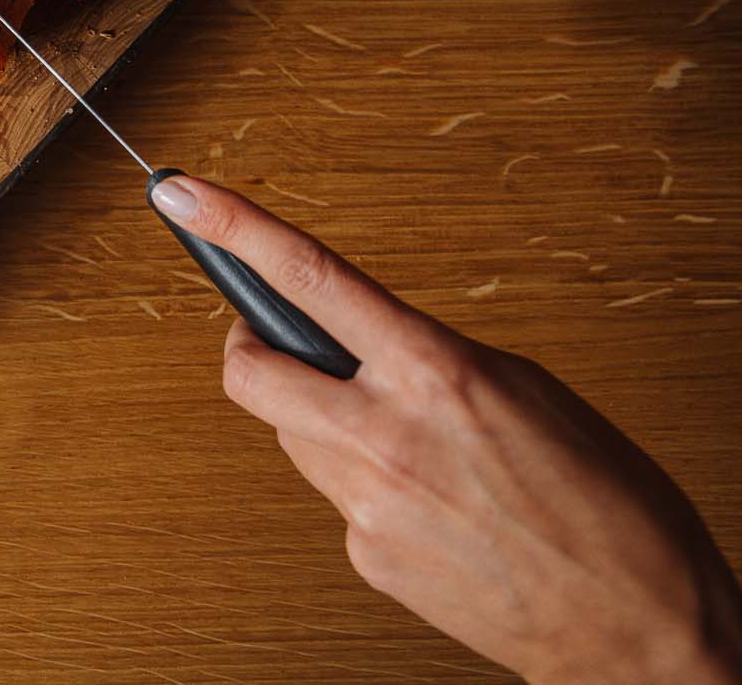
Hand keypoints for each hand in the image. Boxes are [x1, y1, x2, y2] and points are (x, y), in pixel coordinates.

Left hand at [150, 173, 741, 682]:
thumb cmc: (609, 507)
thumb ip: (429, 358)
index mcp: (436, 372)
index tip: (183, 194)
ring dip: (324, 425)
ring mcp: (368, 502)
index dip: (236, 228)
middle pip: (249, 371)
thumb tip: (365, 343)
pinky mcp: (366, 556)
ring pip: (293, 438)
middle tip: (275, 343)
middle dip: (248, 349)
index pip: (312, 277)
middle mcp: (386, 435)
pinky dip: (370, 490)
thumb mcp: (527, 391)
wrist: (640, 629)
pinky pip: (338, 498)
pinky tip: (432, 507)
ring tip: (407, 447)